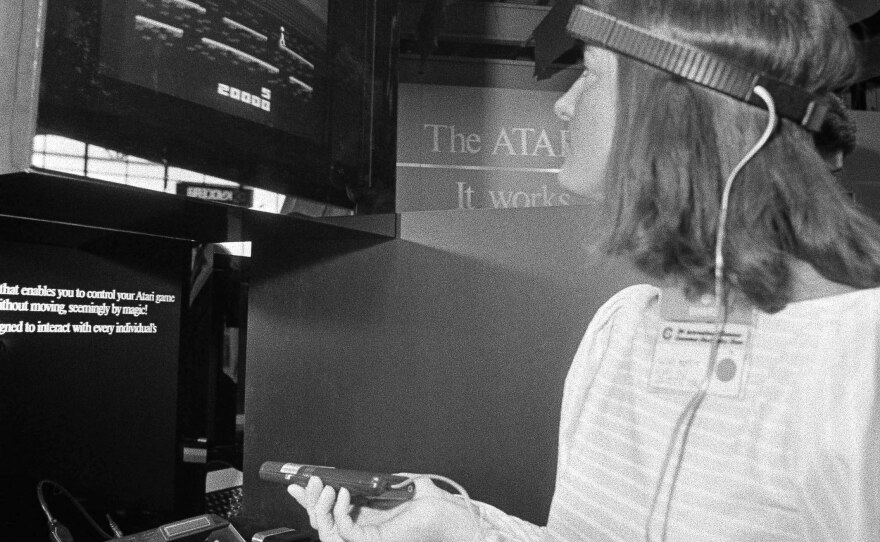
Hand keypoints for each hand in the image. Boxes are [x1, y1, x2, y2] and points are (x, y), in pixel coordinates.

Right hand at [288, 475, 478, 541]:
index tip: (295, 482)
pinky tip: (343, 494)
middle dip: (308, 500)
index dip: (309, 498)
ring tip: (327, 486)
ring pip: (326, 531)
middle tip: (307, 480)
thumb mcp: (396, 483)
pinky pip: (344, 531)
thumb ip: (374, 481)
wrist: (450, 514)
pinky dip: (339, 512)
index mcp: (365, 516)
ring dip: (319, 506)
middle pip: (321, 521)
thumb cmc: (432, 502)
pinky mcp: (373, 540)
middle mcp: (362, 529)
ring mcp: (366, 538)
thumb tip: (357, 474)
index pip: (329, 511)